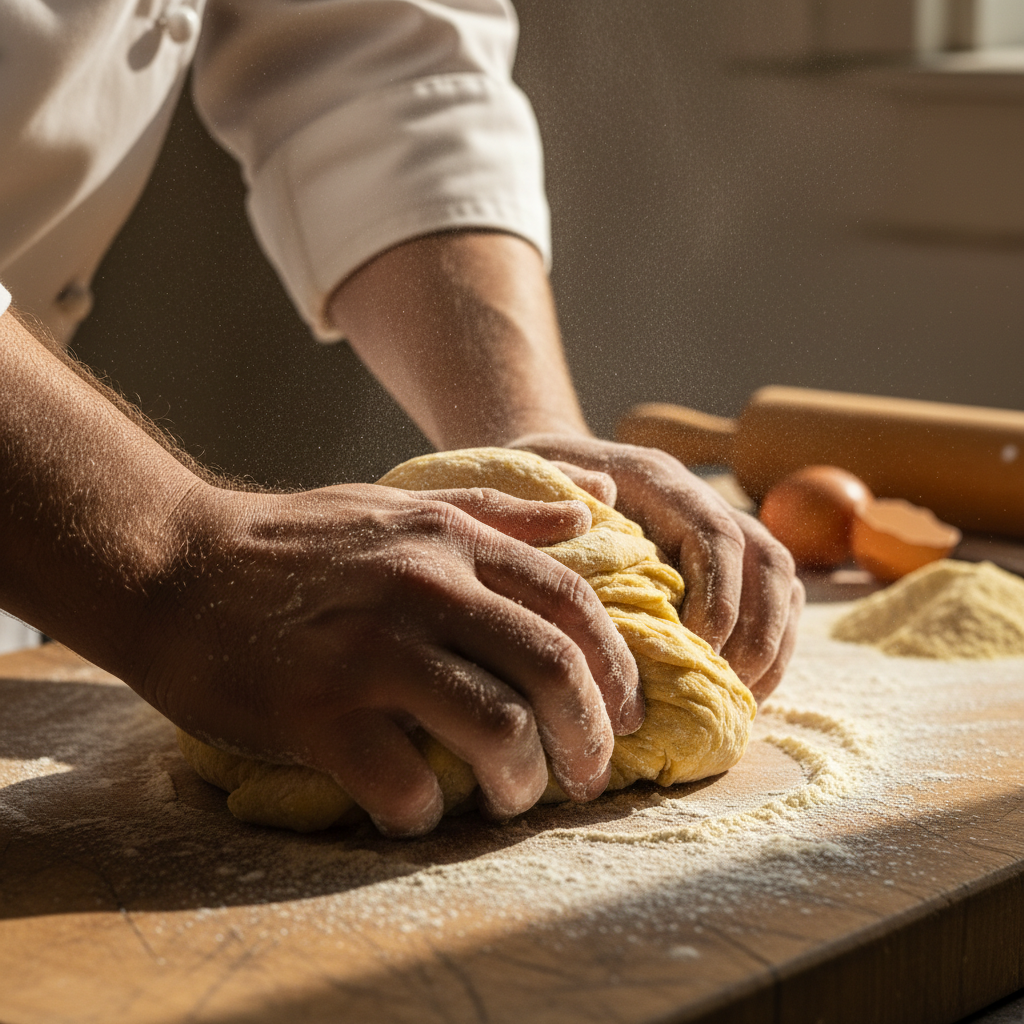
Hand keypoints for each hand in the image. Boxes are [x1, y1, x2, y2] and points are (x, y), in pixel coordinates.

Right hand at [132, 483, 640, 836]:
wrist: (173, 565)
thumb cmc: (294, 542)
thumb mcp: (399, 503)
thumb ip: (497, 505)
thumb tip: (588, 505)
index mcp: (448, 540)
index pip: (572, 601)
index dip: (616, 665)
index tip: (627, 712)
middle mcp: (421, 588)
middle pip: (552, 669)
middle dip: (590, 736)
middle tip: (590, 774)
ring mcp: (369, 651)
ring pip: (497, 729)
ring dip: (520, 781)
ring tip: (512, 796)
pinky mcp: (315, 713)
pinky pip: (405, 785)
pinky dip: (426, 811)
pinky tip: (418, 806)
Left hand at [509, 435, 803, 703]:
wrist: (538, 477)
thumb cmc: (527, 486)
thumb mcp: (525, 477)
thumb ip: (559, 485)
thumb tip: (603, 496)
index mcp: (657, 480)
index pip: (713, 533)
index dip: (718, 595)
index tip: (696, 649)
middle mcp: (699, 500)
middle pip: (764, 557)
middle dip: (756, 629)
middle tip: (726, 686)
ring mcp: (719, 528)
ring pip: (780, 580)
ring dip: (772, 645)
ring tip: (741, 700)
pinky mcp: (724, 563)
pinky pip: (775, 601)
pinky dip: (771, 648)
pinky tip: (742, 691)